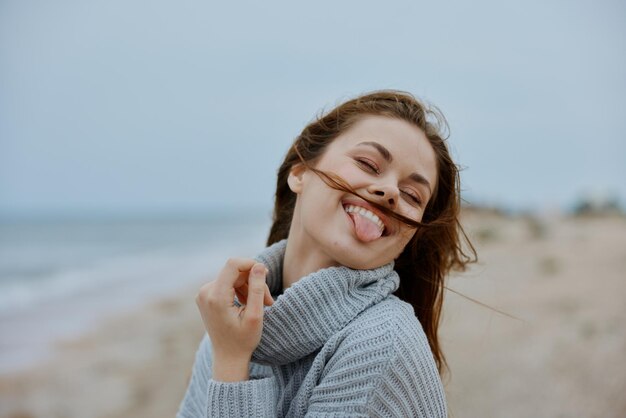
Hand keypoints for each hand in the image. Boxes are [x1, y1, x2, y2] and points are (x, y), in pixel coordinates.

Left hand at [196, 258, 273, 378]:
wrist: (227, 357)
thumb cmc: (243, 340)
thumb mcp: (255, 315)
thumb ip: (257, 289)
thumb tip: (259, 266)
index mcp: (216, 296)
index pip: (233, 264)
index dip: (251, 264)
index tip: (266, 274)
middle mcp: (205, 292)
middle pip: (234, 272)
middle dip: (253, 281)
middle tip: (268, 300)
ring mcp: (203, 294)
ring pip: (232, 277)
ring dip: (248, 286)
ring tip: (261, 304)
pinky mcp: (206, 296)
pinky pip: (227, 283)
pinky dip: (240, 289)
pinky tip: (248, 304)